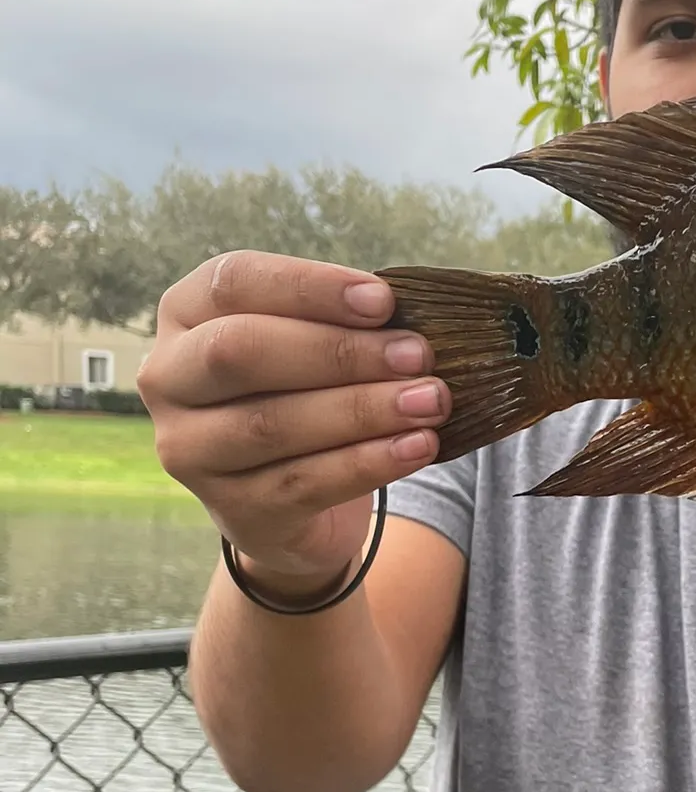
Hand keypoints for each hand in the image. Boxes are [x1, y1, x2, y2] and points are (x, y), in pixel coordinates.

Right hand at [138, 251, 449, 598]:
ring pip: (272, 423)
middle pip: (242, 350)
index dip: (310, 288)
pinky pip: (304, 483)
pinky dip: (369, 462)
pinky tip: (418, 446)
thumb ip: (344, 324)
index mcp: (185, 314)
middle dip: (340, 351)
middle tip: (419, 355)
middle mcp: (169, 379)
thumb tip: (410, 319)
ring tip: (430, 401)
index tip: (384, 301)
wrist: (294, 505)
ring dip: (363, 409)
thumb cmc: (306, 396)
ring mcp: (190, 450)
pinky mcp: (233, 509)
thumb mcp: (315, 347)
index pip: (233, 282)